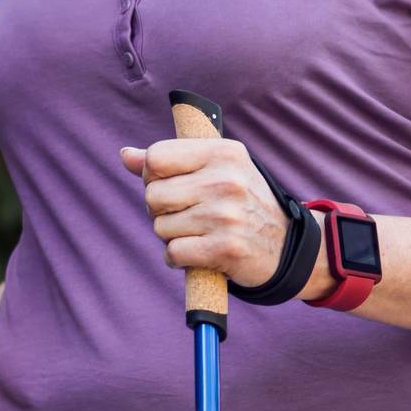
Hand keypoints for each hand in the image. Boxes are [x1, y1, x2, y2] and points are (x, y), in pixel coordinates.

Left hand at [119, 137, 284, 288]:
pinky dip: (177, 258)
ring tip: (198, 232)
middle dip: (160, 210)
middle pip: (152, 195)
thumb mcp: (216, 169)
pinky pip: (172, 253)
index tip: (170, 183)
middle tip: (187, 212)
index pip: (156, 157)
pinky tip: (197, 252)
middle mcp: (226, 181)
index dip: (152, 175)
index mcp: (224, 152)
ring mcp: (226, 216)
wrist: (285, 245)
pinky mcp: (225, 249)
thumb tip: (125, 155)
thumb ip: (169, 161)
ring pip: (160, 227)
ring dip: (171, 235)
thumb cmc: (241, 202)